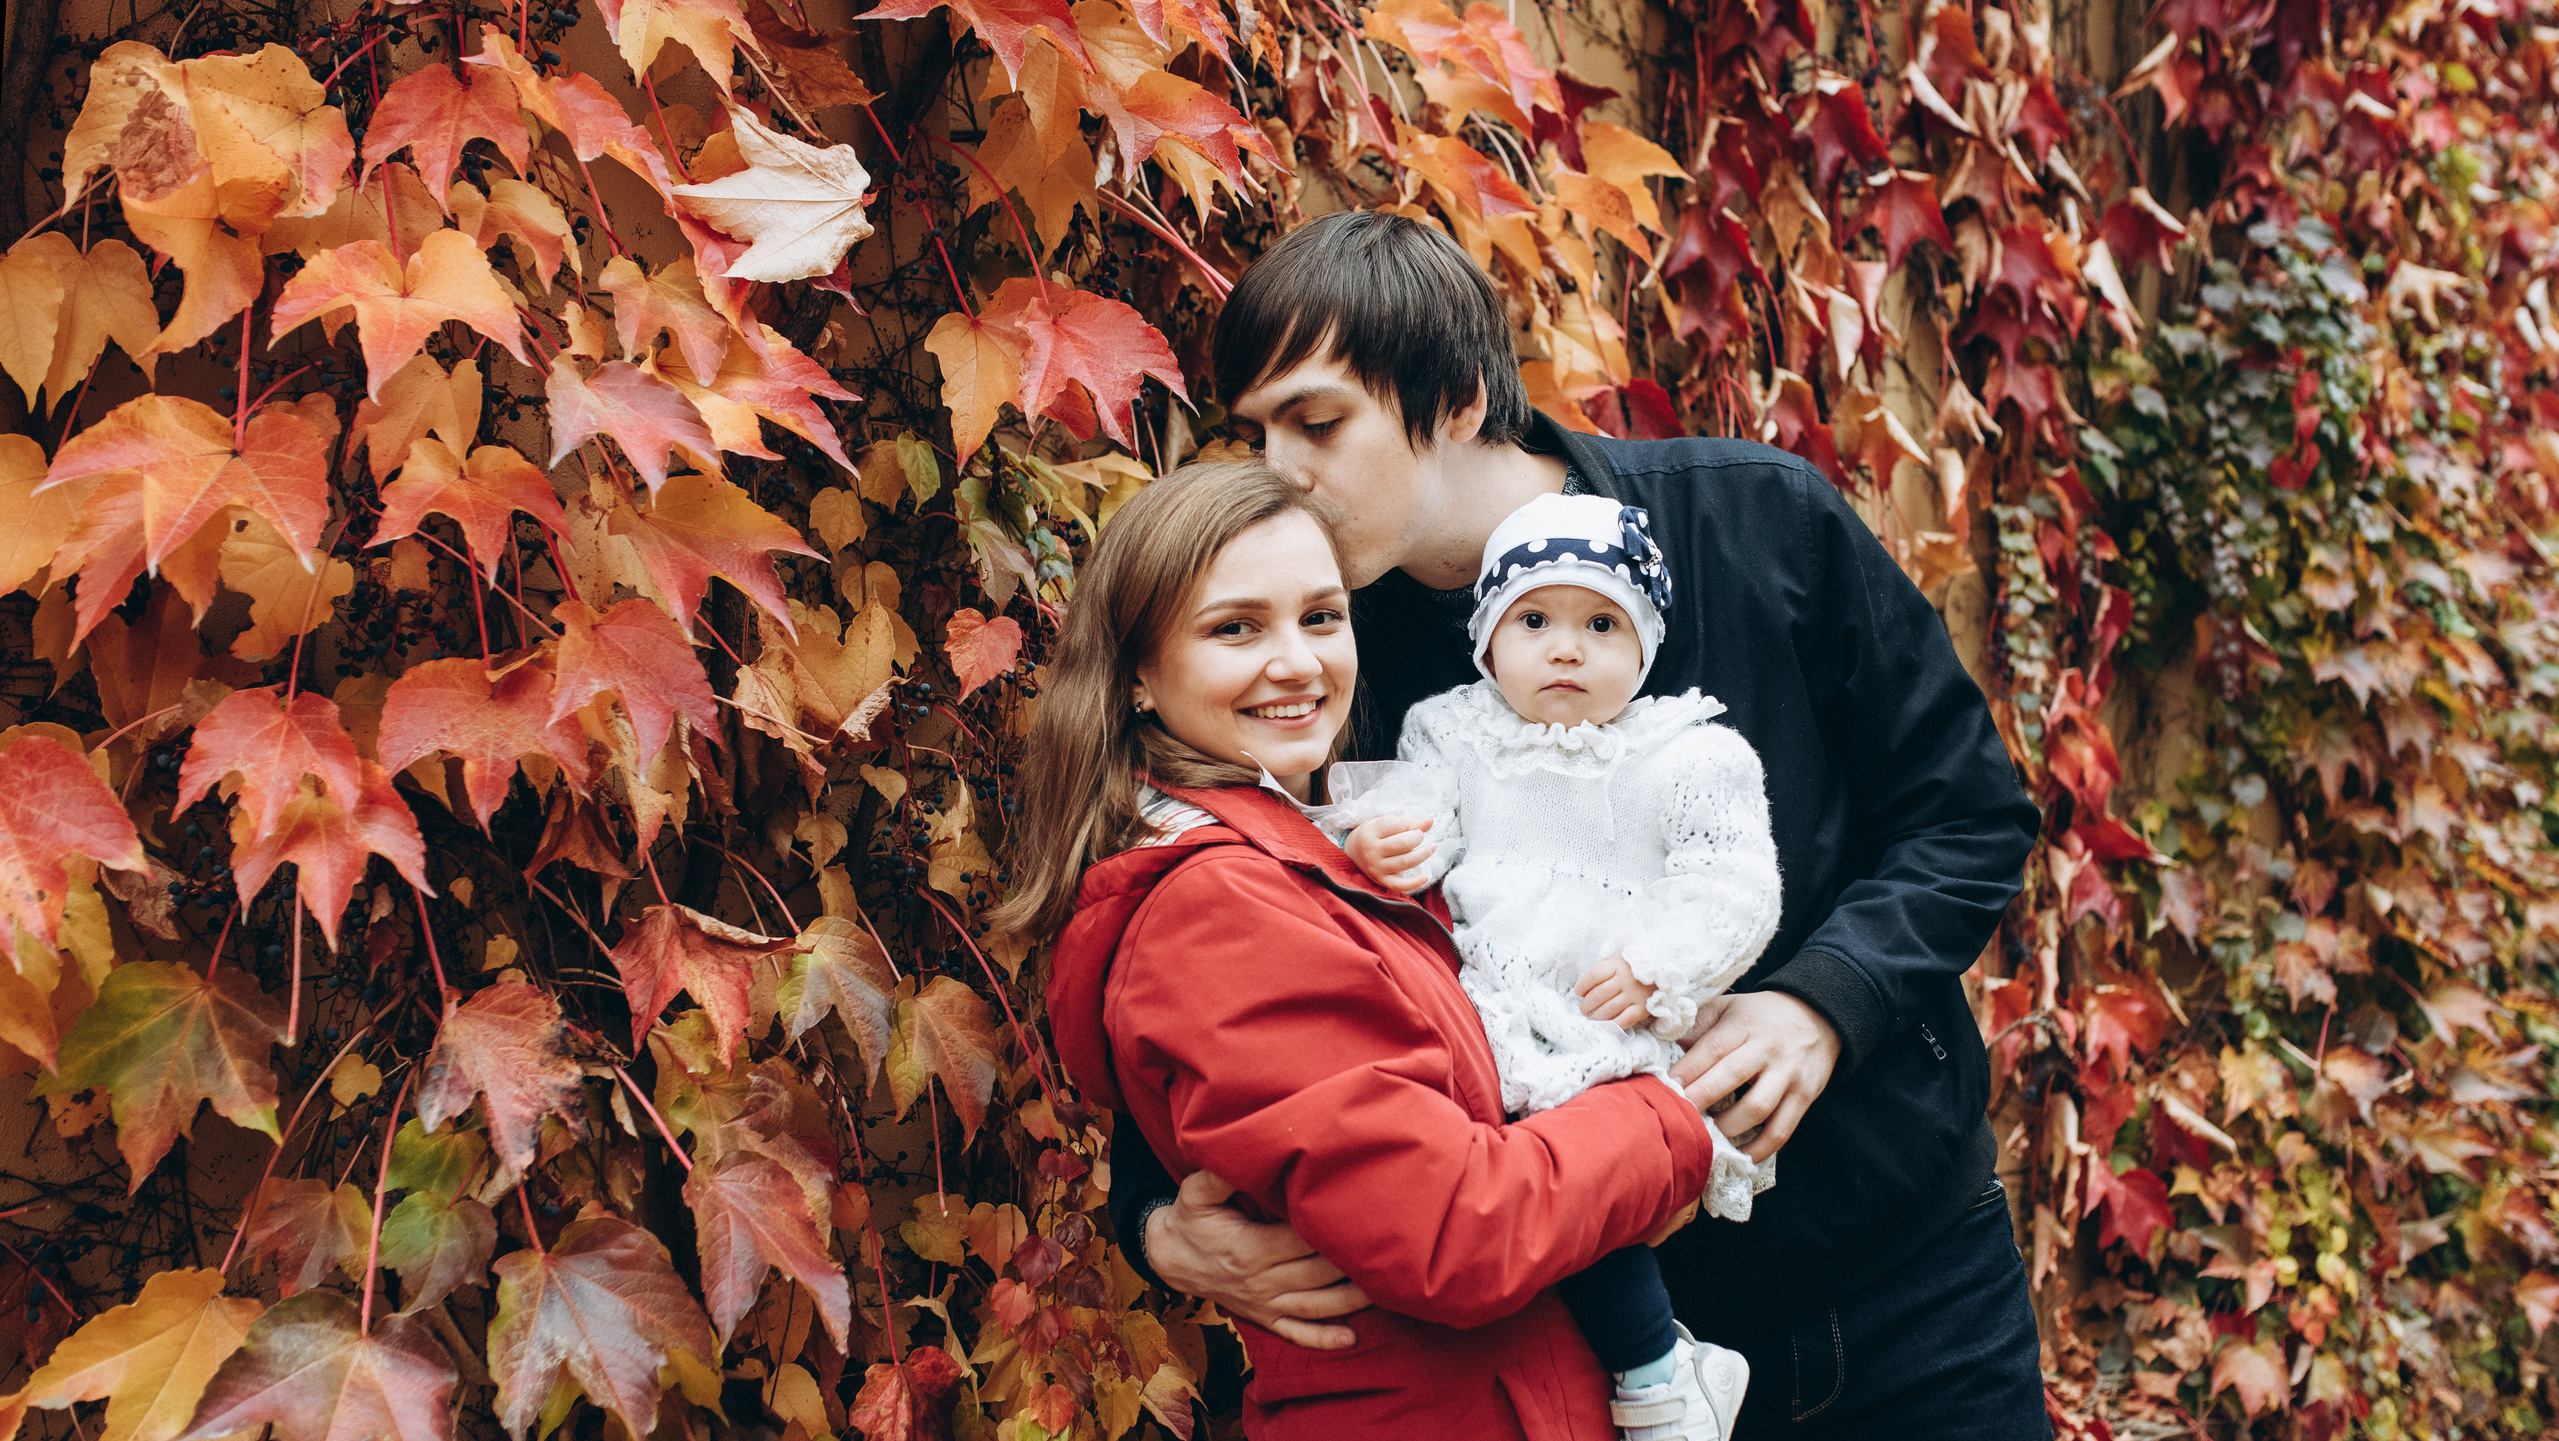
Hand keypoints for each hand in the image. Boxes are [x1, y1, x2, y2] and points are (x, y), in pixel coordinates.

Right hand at [1145, 1170, 1370, 1349]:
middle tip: (1386, 1245)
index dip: (1330, 1229)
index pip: (1301, 1240)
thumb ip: (1219, 1175)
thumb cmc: (1191, 1219)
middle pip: (1317, 1274)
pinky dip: (1324, 1339)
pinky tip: (1351, 1337)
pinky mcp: (1265, 1318)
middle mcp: (1260, 1281)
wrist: (1170, 1258)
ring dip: (1351, 1300)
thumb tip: (1242, 1151)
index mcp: (1249, 1248)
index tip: (1360, 1214)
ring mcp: (1264, 1304)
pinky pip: (1297, 1333)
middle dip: (1352, 1262)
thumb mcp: (1195, 1193)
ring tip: (1385, 1287)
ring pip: (1316, 1306)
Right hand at [1343, 816, 1434, 893]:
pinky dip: (1414, 883)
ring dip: (1423, 854)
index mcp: (1370, 832)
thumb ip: (1408, 822)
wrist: (1352, 852)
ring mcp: (1376, 868)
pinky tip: (1426, 877)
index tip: (1409, 826)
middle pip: (1402, 844)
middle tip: (1420, 835)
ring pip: (1405, 862)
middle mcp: (1371, 850)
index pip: (1396, 824)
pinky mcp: (1382, 881)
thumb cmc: (1374, 834)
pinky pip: (1400, 885)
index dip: (1408, 824)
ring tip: (1431, 847)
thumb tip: (1430, 821)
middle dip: (1417, 837)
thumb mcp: (1385, 823)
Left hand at [1572, 956, 1656, 1031]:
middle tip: (1583, 1010)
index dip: (1583, 985)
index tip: (1578, 992)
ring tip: (1591, 1019)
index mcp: (1618, 965)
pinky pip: (1625, 1019)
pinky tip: (1605, 1027)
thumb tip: (1583, 990)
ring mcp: (1635, 994)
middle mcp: (1626, 979)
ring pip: (1609, 1008)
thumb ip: (1604, 971)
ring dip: (1596, 1016)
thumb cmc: (1636, 968)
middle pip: (1599, 994)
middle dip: (1587, 1004)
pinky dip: (1613, 1025)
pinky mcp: (1643, 1008)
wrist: (1665, 971)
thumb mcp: (1620, 961)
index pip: (1594, 975)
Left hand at [1670, 991, 1841, 1163]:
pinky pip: (1782, 1128)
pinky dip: (1761, 1147)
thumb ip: (1698, 1026)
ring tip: (1705, 1136)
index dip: (1687, 1070)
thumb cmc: (1760, 1015)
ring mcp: (1788, 1074)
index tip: (1664, 1088)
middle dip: (1700, 1100)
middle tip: (1676, 1116)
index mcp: (1744, 1024)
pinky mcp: (1805, 1096)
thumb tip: (1664, 1050)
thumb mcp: (1728, 1007)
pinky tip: (1741, 1156)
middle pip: (1731, 1077)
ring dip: (1727, 1127)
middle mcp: (1768, 1048)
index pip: (1712, 1049)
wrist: (1817, 1015)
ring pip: (1757, 1107)